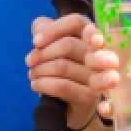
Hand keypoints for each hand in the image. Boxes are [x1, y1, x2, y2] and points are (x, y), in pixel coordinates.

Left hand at [27, 13, 101, 130]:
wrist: (71, 107)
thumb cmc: (63, 72)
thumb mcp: (52, 47)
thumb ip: (45, 29)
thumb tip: (39, 30)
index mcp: (92, 37)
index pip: (77, 23)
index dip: (54, 29)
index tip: (36, 42)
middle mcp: (100, 55)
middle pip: (68, 44)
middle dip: (41, 53)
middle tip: (29, 61)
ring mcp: (98, 77)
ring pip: (62, 66)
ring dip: (39, 70)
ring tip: (32, 75)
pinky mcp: (90, 97)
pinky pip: (63, 86)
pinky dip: (44, 84)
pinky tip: (35, 85)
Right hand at [87, 15, 130, 119]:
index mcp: (125, 43)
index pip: (98, 35)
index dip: (91, 35)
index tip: (98, 38)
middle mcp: (117, 62)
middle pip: (92, 58)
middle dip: (96, 58)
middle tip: (113, 60)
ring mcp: (119, 85)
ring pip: (95, 81)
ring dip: (99, 80)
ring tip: (114, 79)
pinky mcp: (126, 105)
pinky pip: (108, 108)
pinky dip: (105, 108)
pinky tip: (110, 107)